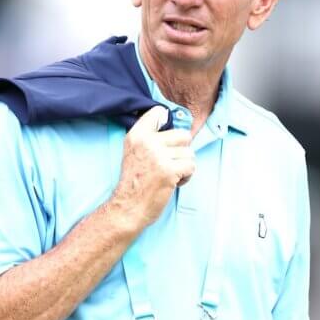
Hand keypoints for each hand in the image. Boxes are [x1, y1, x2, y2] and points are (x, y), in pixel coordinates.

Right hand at [110, 106, 194, 228]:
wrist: (128, 207)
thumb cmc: (134, 182)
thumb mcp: (133, 151)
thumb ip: (148, 136)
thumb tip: (171, 119)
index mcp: (136, 135)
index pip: (158, 112)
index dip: (168, 125)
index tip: (164, 140)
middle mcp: (147, 142)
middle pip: (183, 135)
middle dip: (181, 151)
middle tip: (169, 163)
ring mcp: (158, 156)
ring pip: (189, 153)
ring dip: (183, 166)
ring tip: (169, 175)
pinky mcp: (169, 170)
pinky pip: (191, 166)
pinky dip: (186, 177)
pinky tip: (173, 183)